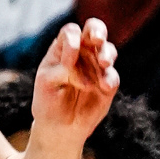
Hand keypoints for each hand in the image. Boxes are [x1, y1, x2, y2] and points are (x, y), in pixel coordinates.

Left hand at [31, 19, 118, 138]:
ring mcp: (97, 67)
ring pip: (108, 50)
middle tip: (97, 39)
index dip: (72, 39)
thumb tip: (78, 53)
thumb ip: (61, 65)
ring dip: (106, 54)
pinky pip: (113, 76)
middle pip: (95, 30)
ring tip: (103, 63)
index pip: (71, 32)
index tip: (70, 56)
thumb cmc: (47, 100)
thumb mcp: (46, 81)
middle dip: (98, 31)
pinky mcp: (108, 83)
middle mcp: (83, 53)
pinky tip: (104, 86)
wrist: (59, 128)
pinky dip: (109, 78)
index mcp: (63, 48)